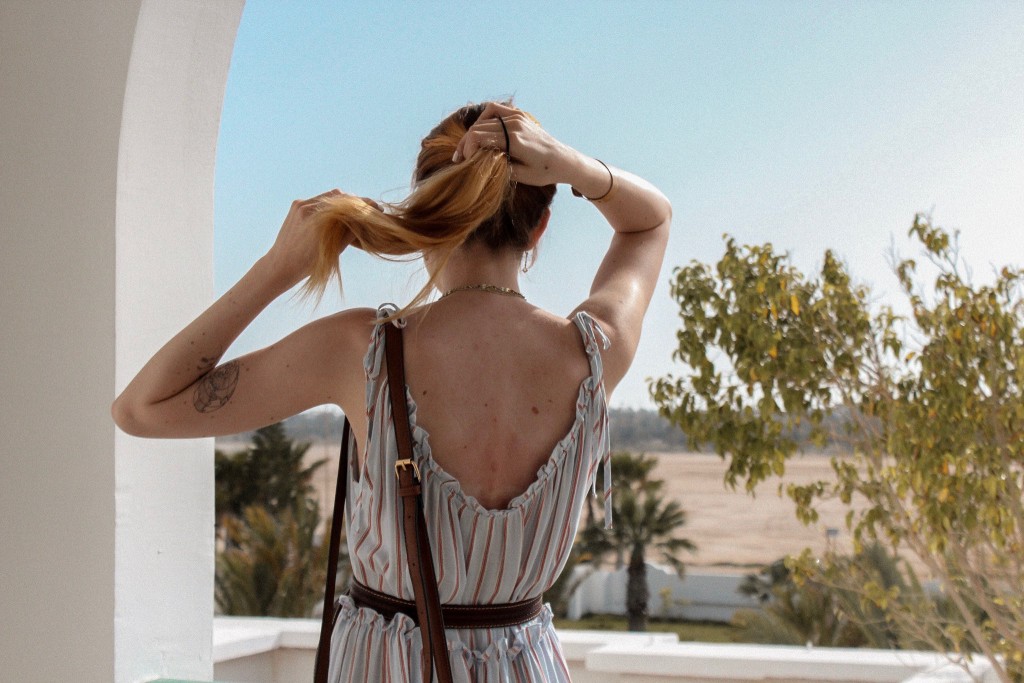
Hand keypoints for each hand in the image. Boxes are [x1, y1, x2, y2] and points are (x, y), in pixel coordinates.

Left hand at [263, 189, 357, 288]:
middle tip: (365, 209)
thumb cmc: (308, 263)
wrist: (281, 264)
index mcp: (318, 219)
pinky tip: (335, 214)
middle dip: (353, 201)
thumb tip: (364, 219)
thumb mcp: (334, 250)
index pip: (347, 203)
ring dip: (341, 202)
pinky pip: (318, 200)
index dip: (363, 204)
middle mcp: (308, 207)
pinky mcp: (296, 205)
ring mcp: (300, 204)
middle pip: (339, 196)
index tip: (375, 207)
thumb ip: (349, 232)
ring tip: (352, 212)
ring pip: (328, 196)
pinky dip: (328, 205)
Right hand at [452, 102, 577, 186]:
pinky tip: (480, 129)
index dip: (466, 149)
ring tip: (467, 145)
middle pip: (478, 128)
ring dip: (473, 131)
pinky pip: (495, 110)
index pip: (479, 137)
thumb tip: (478, 162)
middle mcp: (515, 125)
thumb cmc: (544, 172)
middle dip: (466, 143)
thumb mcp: (521, 176)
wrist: (564, 160)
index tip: (464, 162)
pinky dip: (484, 118)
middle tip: (459, 158)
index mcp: (514, 140)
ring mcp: (518, 117)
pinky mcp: (520, 115)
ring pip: (484, 119)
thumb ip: (498, 167)